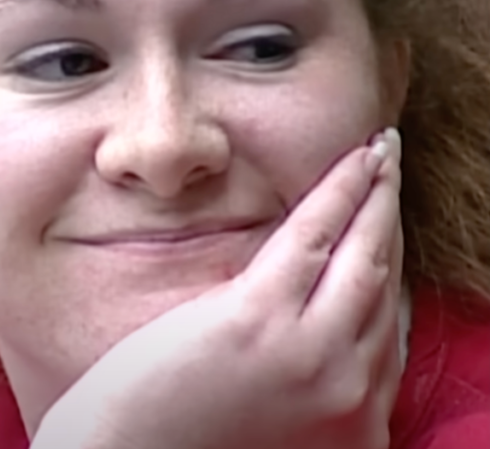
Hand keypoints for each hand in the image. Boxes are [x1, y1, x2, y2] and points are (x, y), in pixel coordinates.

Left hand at [31, 128, 403, 448]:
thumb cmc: (180, 444)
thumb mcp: (267, 416)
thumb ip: (301, 378)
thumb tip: (308, 329)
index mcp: (350, 422)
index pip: (388, 333)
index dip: (391, 274)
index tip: (387, 234)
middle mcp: (350, 392)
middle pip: (385, 288)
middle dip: (392, 224)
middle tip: (391, 172)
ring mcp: (312, 356)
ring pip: (365, 257)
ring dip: (379, 196)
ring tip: (380, 154)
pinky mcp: (261, 320)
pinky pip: (316, 238)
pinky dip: (345, 191)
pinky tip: (359, 160)